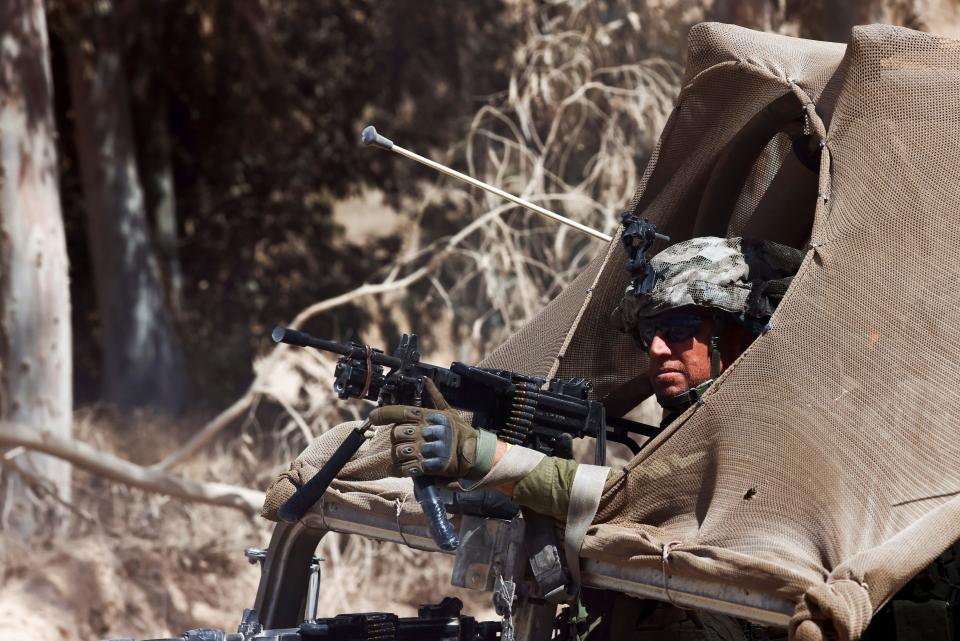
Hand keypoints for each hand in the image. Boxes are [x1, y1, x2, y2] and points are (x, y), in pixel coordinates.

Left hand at [369, 378, 496, 479]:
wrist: (477, 454)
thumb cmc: (461, 432)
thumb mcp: (449, 411)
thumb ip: (435, 397)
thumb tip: (426, 381)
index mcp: (431, 416)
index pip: (402, 411)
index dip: (384, 413)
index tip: (372, 416)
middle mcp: (429, 431)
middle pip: (397, 434)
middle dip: (396, 440)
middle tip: (402, 443)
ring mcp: (430, 449)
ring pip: (399, 451)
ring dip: (397, 457)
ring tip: (403, 457)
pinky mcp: (432, 466)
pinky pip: (407, 468)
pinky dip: (398, 470)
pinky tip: (398, 469)